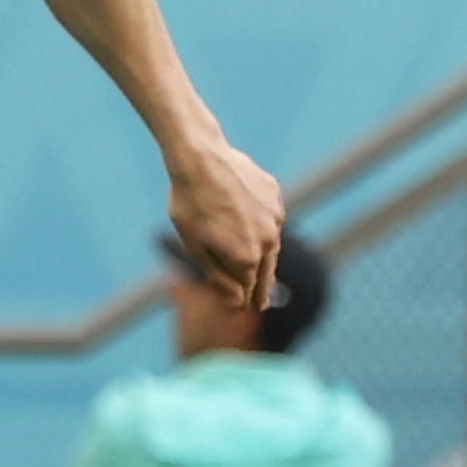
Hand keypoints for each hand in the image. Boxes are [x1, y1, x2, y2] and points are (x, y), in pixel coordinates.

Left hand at [167, 141, 284, 312]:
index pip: (251, 289)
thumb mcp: (195, 246)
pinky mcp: (275, 195)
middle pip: (267, 271)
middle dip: (263, 289)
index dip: (247, 300)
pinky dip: (263, 226)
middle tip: (262, 304)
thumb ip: (218, 277)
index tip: (246, 309)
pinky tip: (254, 228)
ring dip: (265, 256)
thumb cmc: (190, 203)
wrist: (200, 157)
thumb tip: (237, 302)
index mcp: (248, 257)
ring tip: (261, 270)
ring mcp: (275, 215)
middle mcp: (269, 239)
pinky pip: (270, 218)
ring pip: (271, 244)